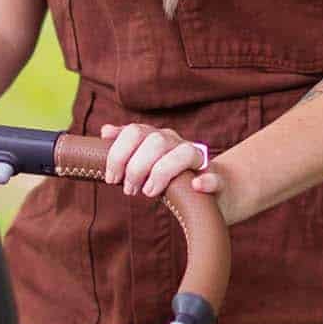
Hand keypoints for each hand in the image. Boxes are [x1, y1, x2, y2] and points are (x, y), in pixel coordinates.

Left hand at [100, 122, 235, 220]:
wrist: (210, 192)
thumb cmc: (169, 178)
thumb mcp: (145, 161)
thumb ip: (126, 147)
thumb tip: (105, 131)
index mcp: (158, 137)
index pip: (135, 131)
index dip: (119, 153)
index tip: (111, 178)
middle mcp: (177, 143)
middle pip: (156, 141)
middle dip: (137, 167)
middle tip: (129, 190)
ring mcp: (199, 160)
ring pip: (184, 154)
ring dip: (162, 173)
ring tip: (149, 192)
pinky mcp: (217, 181)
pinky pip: (215, 177)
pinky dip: (206, 180)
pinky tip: (196, 185)